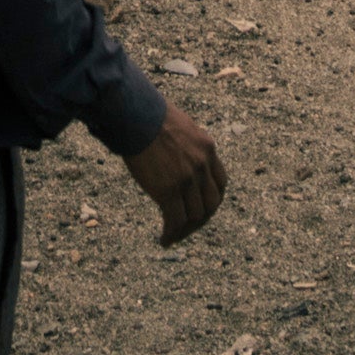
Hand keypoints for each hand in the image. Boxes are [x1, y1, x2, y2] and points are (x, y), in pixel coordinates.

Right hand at [122, 112, 226, 244]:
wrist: (134, 114)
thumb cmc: (147, 114)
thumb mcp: (179, 125)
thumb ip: (185, 143)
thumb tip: (176, 154)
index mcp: (207, 147)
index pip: (221, 182)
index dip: (213, 198)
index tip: (202, 207)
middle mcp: (202, 164)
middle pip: (211, 203)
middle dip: (201, 218)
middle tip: (188, 226)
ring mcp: (187, 179)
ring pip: (194, 216)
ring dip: (185, 230)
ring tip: (173, 236)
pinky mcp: (168, 191)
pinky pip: (175, 221)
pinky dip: (171, 234)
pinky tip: (163, 239)